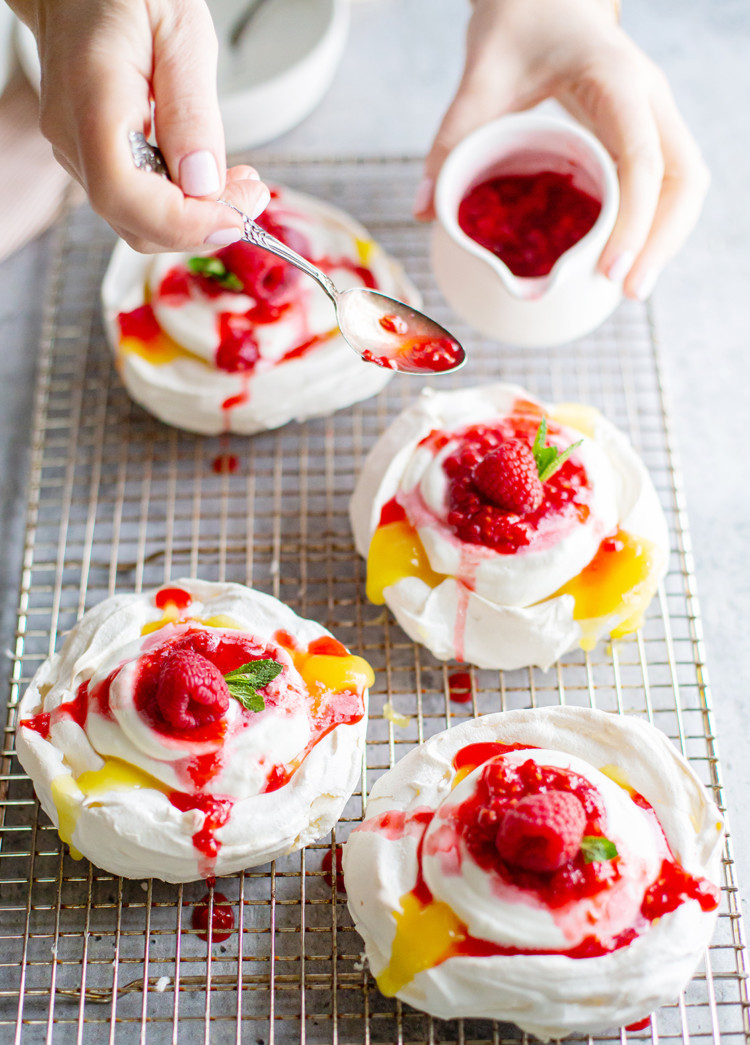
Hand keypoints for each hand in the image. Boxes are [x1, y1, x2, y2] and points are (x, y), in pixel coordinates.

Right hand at [8, 0, 269, 251]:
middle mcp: (75, 137)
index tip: (236, 217)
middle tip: (253, 197)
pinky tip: (210, 176)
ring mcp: (78, 152)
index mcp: (93, 100)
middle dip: (202, 226)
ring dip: (196, 218)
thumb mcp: (180, 31)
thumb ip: (192, 111)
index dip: (184, 223)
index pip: (125, 194)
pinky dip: (180, 204)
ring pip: (138, 222)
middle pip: (134, 223)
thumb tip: (204, 183)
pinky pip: (137, 202)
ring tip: (240, 183)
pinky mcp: (91, 159)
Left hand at [415, 0, 708, 298]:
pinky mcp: (645, 129)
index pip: (643, 160)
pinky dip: (653, 223)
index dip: (634, 222)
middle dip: (662, 240)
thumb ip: (452, 139)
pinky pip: (666, 182)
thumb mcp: (480, 76)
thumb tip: (424, 212)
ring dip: (665, 237)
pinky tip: (625, 258)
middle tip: (628, 292)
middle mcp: (647, 98)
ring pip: (685, 182)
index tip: (610, 272)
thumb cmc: (519, 24)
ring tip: (630, 288)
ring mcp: (653, 113)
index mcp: (616, 80)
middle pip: (684, 178)